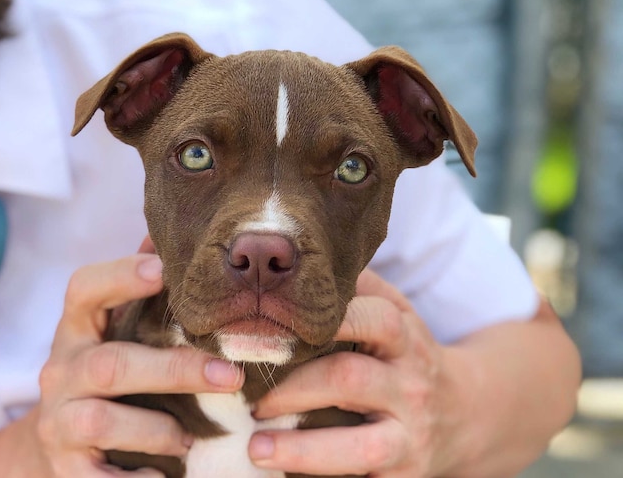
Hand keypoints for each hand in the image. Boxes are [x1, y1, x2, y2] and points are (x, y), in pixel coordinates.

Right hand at [35, 246, 244, 476]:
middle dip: (173, 371)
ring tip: (193, 438)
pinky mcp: (66, 468)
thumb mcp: (117, 332)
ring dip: (156, 429)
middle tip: (231, 376)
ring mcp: (58, 422)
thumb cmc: (108, 376)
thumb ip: (140, 293)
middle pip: (109, 365)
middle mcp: (60, 371)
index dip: (118, 277)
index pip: (82, 290)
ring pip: (99, 420)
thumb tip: (170, 234)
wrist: (61, 443)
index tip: (163, 271)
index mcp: (77, 330)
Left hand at [249, 268, 466, 476]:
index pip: (369, 318)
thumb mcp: (396, 312)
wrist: (469, 415)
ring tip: (256, 447)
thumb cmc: (406, 356)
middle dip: (293, 386)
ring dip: (302, 449)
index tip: (269, 326)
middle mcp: (411, 384)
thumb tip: (298, 261)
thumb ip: (357, 287)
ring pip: (361, 445)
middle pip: (349, 378)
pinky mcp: (404, 476)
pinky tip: (283, 475)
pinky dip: (320, 476)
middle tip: (247, 395)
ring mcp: (410, 435)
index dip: (321, 321)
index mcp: (405, 337)